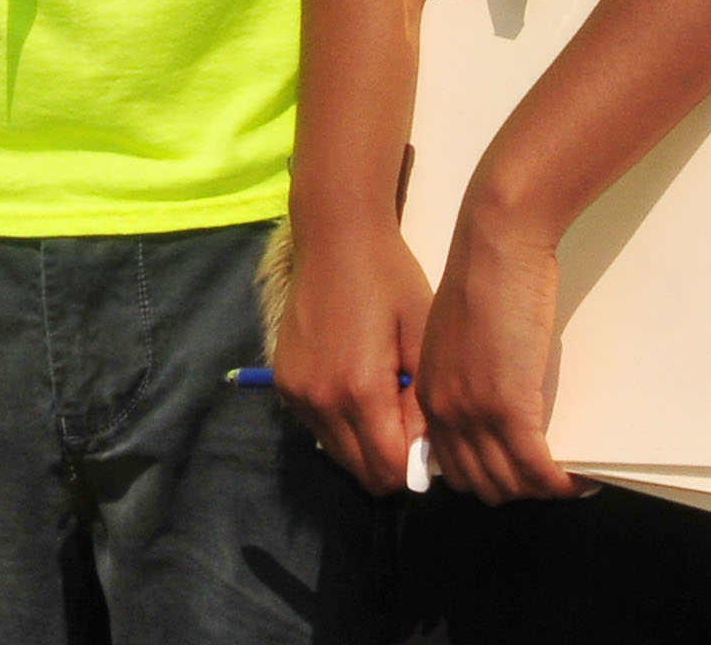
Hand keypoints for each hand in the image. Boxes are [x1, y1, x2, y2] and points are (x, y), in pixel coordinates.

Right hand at [271, 212, 430, 498]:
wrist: (335, 236)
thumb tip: (425, 452)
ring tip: (384, 403)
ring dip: (364, 445)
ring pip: (338, 454)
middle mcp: (321, 400)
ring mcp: (296, 393)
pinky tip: (355, 387)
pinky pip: (318, 428)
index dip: (415, 467)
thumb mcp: (422, 336)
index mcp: (360, 390)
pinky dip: (340, 424)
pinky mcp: (282, 382)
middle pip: (362, 473)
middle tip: (408, 425)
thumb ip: (424, 403)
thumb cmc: (389, 279)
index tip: (428, 440)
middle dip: (391, 462)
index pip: (389, 471)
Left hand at [416, 206, 582, 505]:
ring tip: (569, 481)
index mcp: (429, 393)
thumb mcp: (459, 339)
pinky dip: (560, 483)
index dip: (489, 477)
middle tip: (549, 479)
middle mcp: (444, 410)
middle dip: (517, 489)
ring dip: (542, 490)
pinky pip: (537, 470)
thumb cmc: (486, 279)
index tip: (520, 474)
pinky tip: (579, 480)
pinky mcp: (510, 409)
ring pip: (510, 484)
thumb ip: (464, 378)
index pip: (452, 465)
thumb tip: (494, 407)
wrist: (497, 245)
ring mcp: (475, 413)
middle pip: (480, 483)